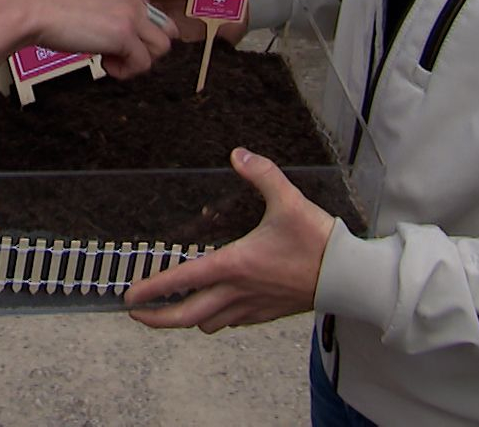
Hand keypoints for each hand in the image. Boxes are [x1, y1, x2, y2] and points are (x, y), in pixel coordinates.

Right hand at [14, 0, 177, 79]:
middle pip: (167, 31)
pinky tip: (103, 65)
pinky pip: (143, 63)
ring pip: (161, 48)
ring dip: (139, 62)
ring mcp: (129, 17)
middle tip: (120, 57)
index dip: (141, 36)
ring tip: (111, 62)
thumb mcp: (79, 6)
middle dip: (147, 50)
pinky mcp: (124, 35)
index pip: (152, 14)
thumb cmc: (44, 11)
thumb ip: (100, 15)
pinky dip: (125, 71)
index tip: (121, 47)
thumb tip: (107, 36)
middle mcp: (129, 1)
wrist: (32, 11)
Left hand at [125, 148, 333, 332]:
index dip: (153, 289)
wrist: (348, 277)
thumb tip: (238, 154)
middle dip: (156, 318)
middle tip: (136, 313)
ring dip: (187, 318)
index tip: (129, 295)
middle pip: (186, 316)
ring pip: (207, 323)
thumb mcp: (288, 200)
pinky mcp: (266, 314)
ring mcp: (251, 307)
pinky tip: (214, 307)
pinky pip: (230, 323)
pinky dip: (214, 318)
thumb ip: (261, 173)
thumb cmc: (318, 242)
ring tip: (172, 308)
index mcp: (234, 265)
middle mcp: (237, 291)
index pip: (183, 280)